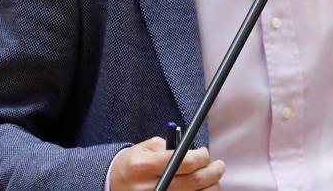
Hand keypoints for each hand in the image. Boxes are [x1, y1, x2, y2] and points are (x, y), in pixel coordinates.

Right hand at [108, 136, 224, 190]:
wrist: (114, 184)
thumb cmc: (134, 164)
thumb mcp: (146, 148)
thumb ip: (171, 147)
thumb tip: (196, 153)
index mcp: (143, 166)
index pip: (183, 162)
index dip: (201, 157)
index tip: (205, 154)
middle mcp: (148, 187)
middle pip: (193, 182)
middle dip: (212, 172)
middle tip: (218, 166)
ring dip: (210, 187)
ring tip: (213, 179)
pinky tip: (202, 190)